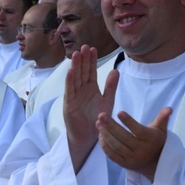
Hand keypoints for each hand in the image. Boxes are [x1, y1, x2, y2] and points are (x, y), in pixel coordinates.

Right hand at [64, 45, 118, 172]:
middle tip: (84, 47)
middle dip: (83, 60)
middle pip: (82, 72)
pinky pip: (69, 91)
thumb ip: (111, 87)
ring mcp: (74, 96)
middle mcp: (81, 90)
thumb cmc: (97, 120)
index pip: (91, 71)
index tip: (92, 48)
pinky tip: (70, 72)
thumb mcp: (107, 101)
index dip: (91, 60)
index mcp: (90, 88)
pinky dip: (69, 82)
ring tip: (76, 54)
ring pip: (75, 79)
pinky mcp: (69, 105)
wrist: (89, 137)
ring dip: (75, 67)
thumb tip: (116, 71)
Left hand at [96, 107, 171, 181]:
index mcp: (150, 140)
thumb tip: (169, 108)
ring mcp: (132, 158)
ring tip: (98, 123)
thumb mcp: (161, 129)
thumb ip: (162, 118)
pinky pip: (112, 155)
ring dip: (106, 134)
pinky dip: (105, 146)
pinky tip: (100, 135)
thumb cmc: (156, 141)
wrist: (155, 164)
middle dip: (111, 126)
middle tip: (101, 115)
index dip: (129, 122)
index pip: (138, 131)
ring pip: (116, 146)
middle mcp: (141, 150)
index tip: (119, 112)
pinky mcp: (124, 164)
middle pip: (124, 138)